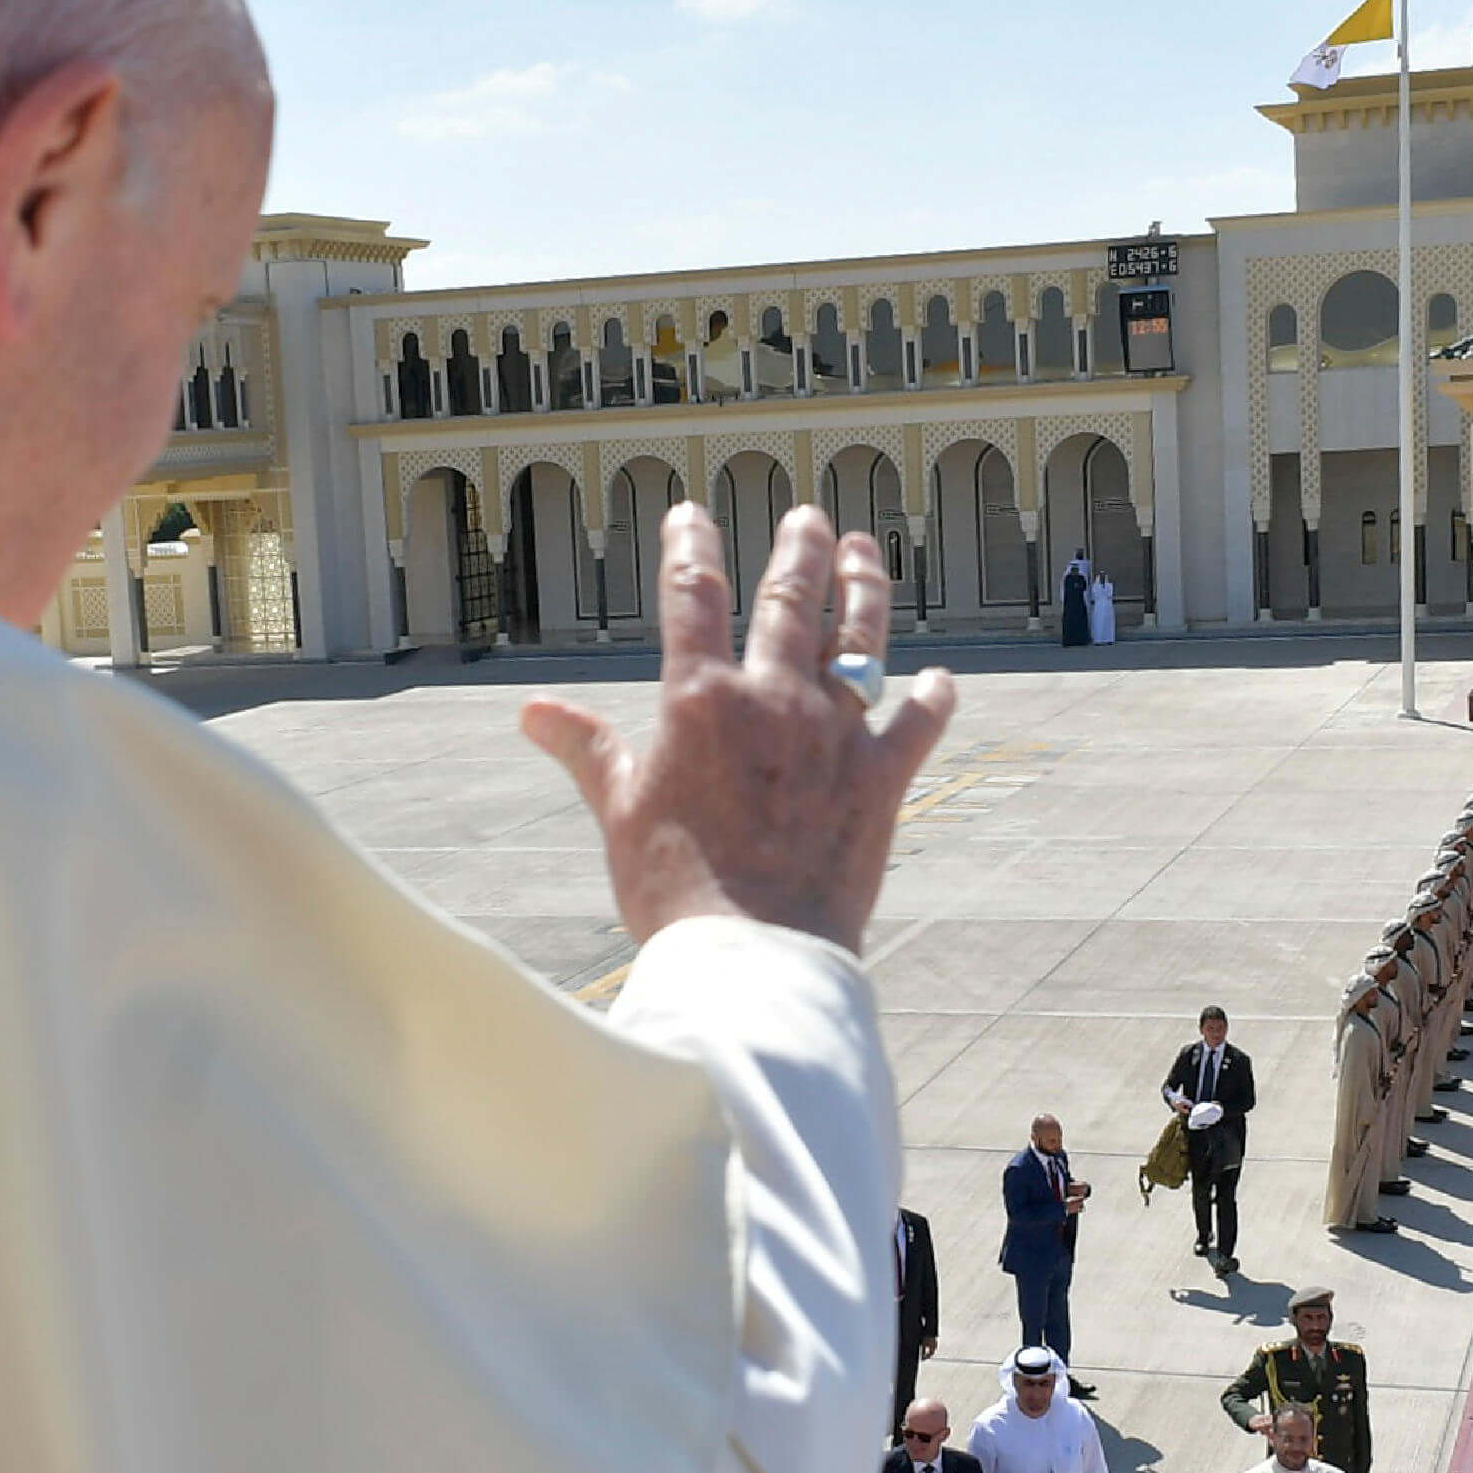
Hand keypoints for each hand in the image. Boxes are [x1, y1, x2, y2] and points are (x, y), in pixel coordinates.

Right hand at [523, 505, 956, 951]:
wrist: (752, 957)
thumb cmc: (674, 891)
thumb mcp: (621, 812)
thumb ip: (586, 750)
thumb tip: (532, 712)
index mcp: (701, 701)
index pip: (694, 596)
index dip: (690, 546)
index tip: (690, 515)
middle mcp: (773, 701)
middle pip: (790, 599)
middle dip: (798, 550)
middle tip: (807, 518)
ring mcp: (836, 736)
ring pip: (859, 640)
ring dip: (864, 589)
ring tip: (864, 552)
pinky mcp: (882, 780)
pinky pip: (917, 723)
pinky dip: (932, 698)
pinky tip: (940, 679)